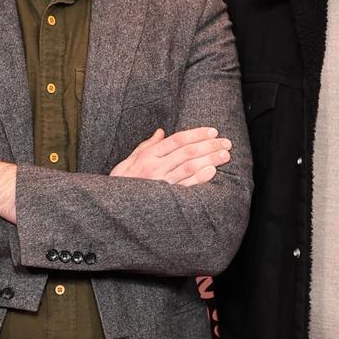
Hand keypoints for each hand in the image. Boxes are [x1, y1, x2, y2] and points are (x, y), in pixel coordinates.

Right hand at [110, 127, 230, 186]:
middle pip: (187, 152)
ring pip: (189, 167)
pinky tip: (212, 171)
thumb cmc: (121, 182)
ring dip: (209, 159)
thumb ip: (147, 145)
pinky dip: (199, 178)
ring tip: (225, 155)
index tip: (213, 131)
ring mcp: (160, 183)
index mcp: (148, 155)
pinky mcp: (165, 198)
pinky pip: (185, 187)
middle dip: (209, 145)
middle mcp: (155, 167)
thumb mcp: (129, 161)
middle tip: (226, 142)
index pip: (177, 140)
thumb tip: (161, 131)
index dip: (196, 134)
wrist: (112, 207)